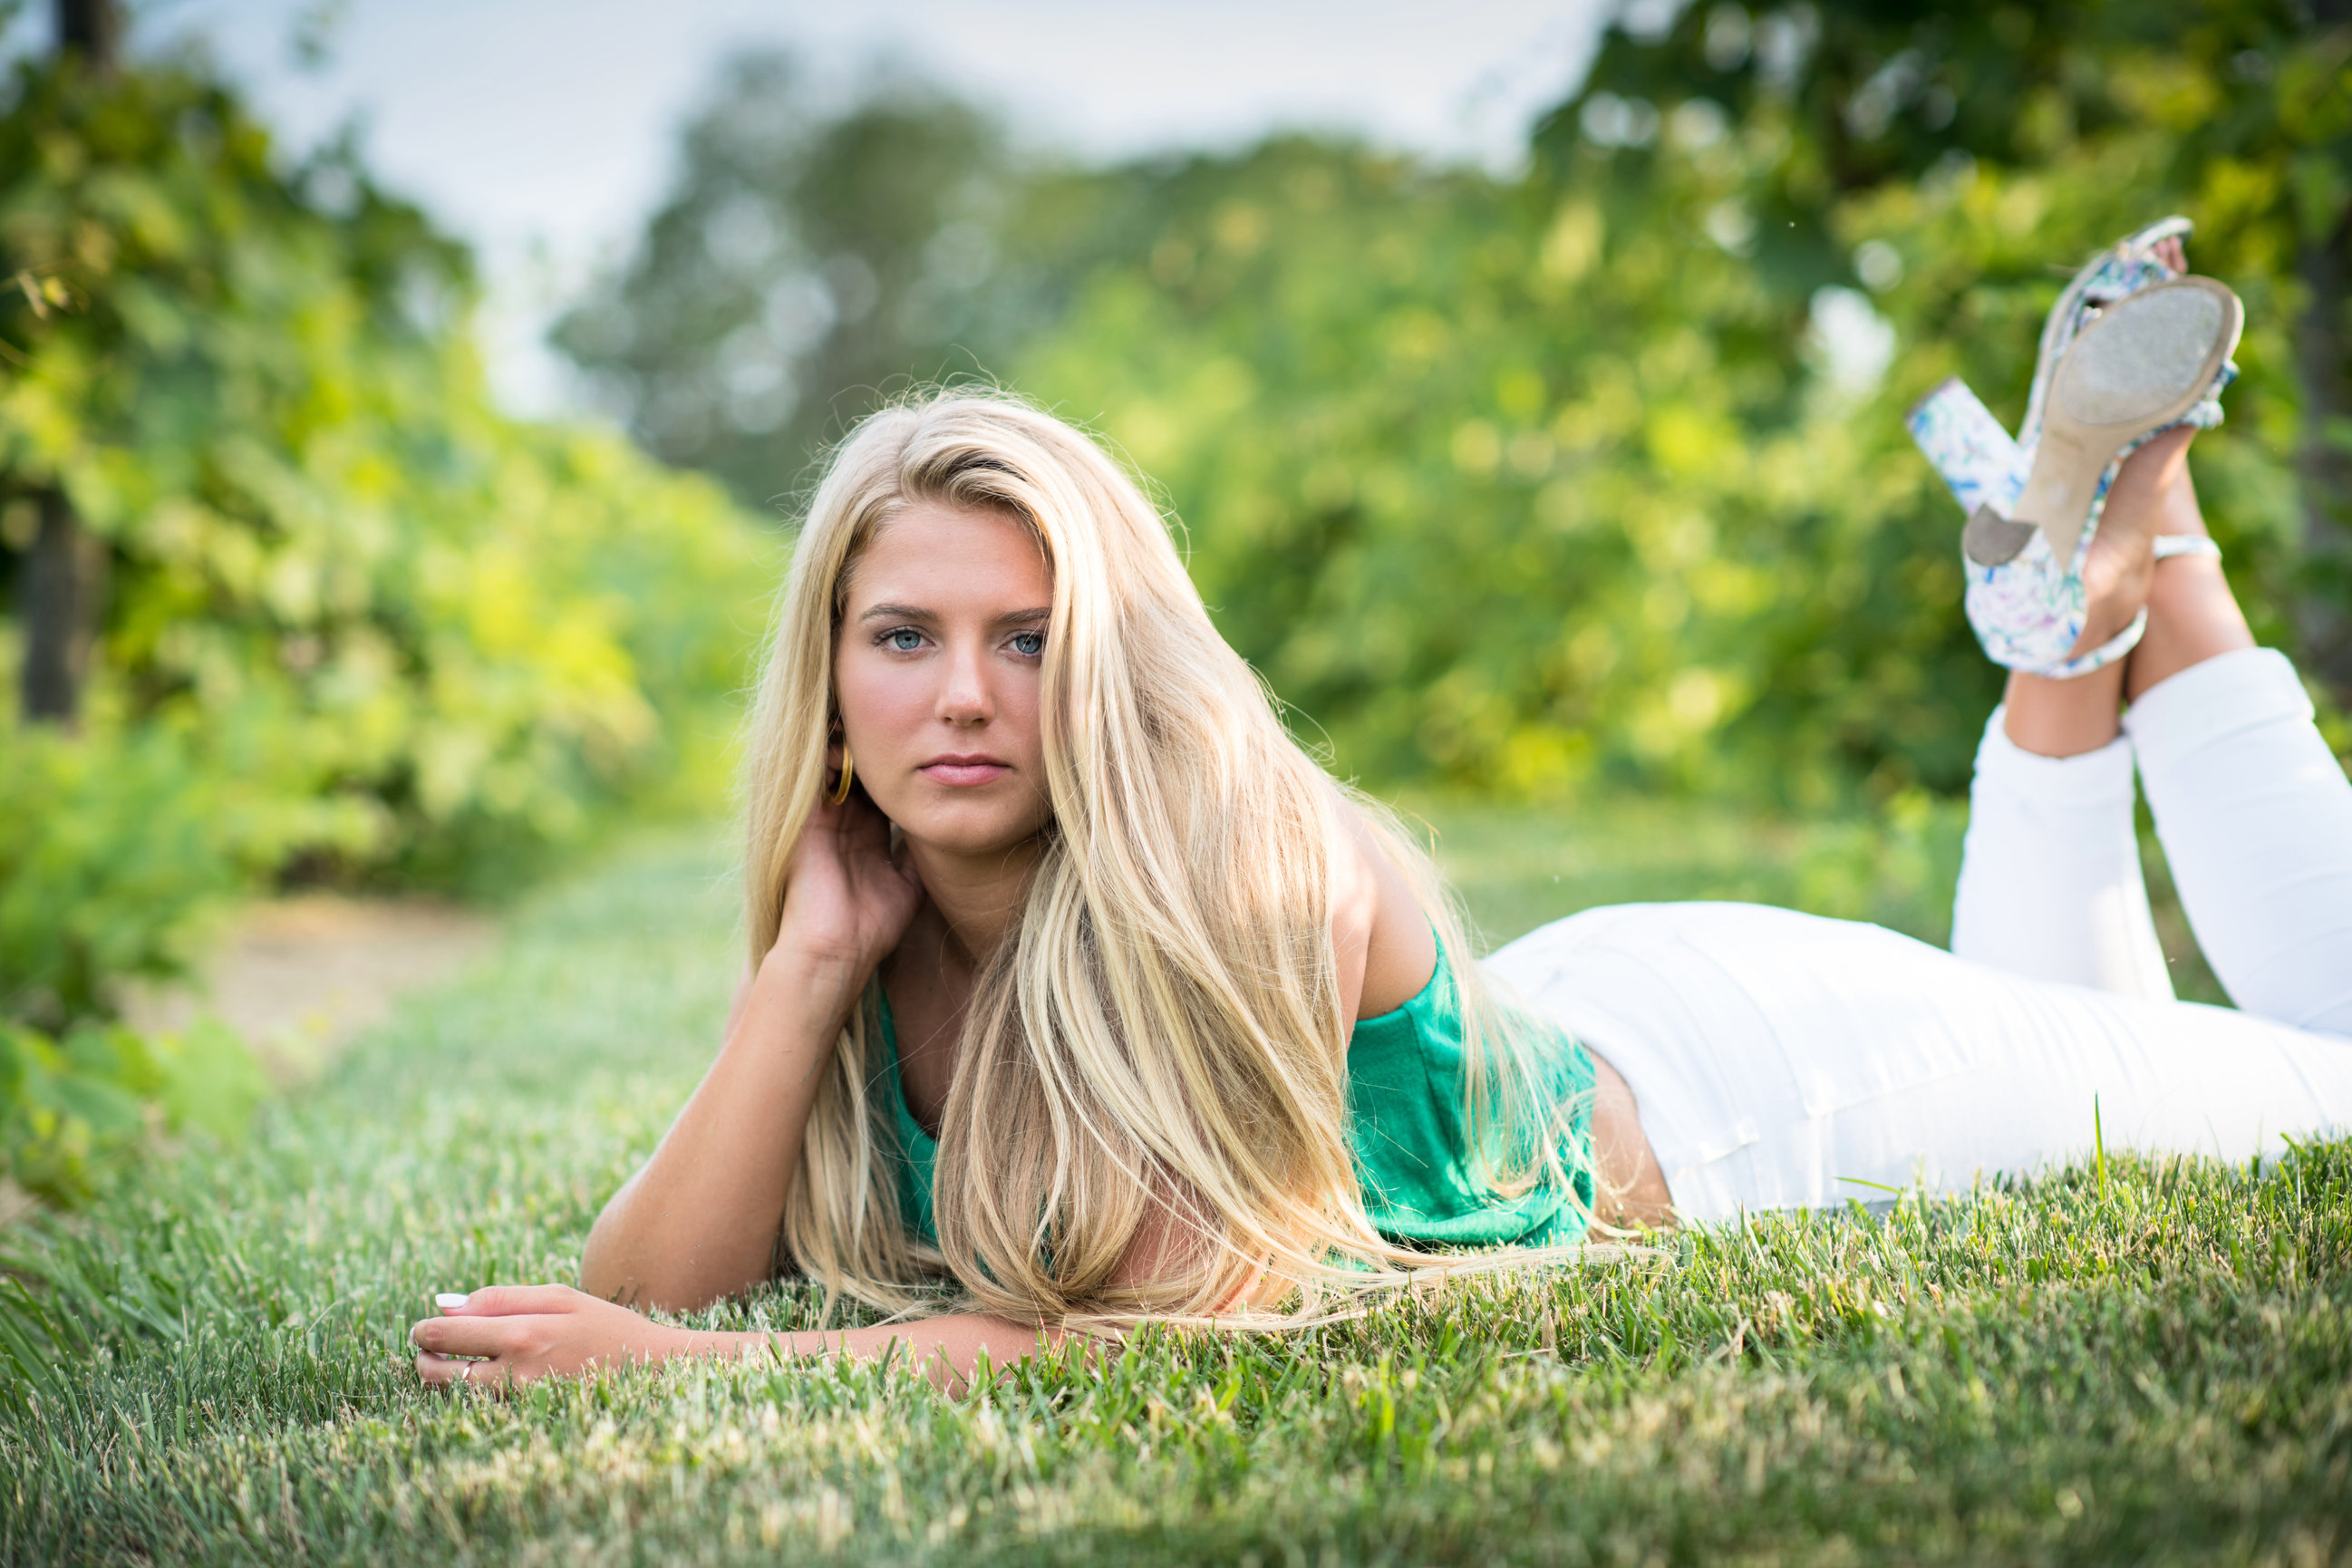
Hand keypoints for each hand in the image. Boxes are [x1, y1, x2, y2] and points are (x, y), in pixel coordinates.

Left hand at [410, 1285, 686, 1388]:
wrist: (651, 1371)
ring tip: (450, 1363)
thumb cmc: (605, 1327)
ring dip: (440, 1379)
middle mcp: (514, 1372)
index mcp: (521, 1333)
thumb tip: (446, 1305)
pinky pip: (479, 1409)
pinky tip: (480, 1381)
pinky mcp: (526, 1420)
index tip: (423, 1328)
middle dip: (424, 1358)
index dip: (424, 1331)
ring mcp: (519, 1403)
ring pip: (452, 1396)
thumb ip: (501, 1298)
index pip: (445, 1334)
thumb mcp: (559, 1297)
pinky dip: (468, 1396)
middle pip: (438, 1372)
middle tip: (428, 1347)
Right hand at [772, 745, 924, 979]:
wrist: (835, 948)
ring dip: (856, 743)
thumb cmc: (871, 926)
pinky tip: (854, 741)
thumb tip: (945, 836)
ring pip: (837, 763)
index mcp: (864, 834)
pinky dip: (833, 753)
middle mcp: (841, 821)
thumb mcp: (907, 882)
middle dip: (879, 745)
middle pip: (862, 769)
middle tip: (906, 720)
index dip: (901, 765)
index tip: (927, 744)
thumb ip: (918, 856)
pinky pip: (815, 770)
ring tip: (876, 722)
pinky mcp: (802, 816)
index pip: (882, 787)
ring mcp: (820, 817)